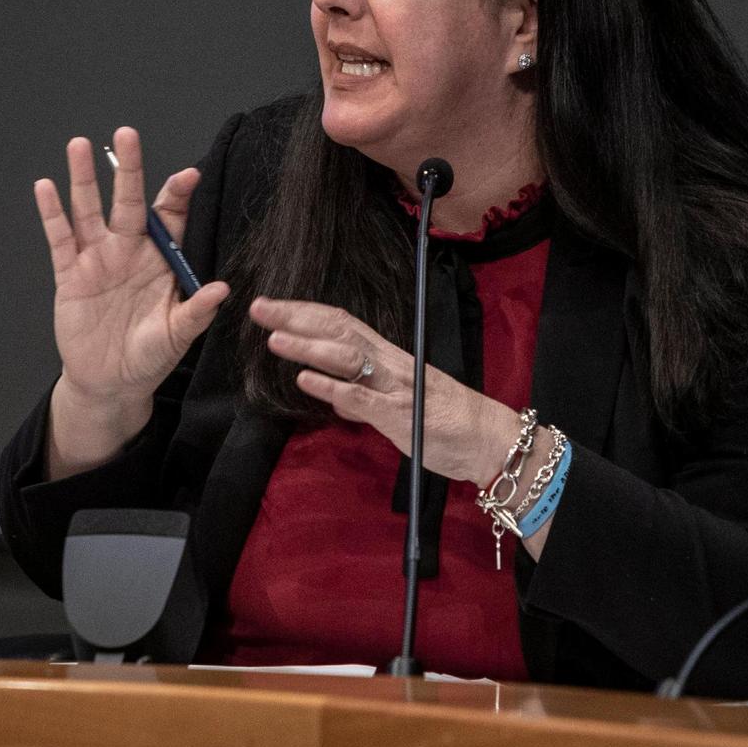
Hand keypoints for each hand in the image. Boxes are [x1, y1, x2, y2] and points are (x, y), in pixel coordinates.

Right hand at [35, 128, 228, 465]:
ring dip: (83, 180)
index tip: (189, 175)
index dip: (177, 195)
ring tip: (79, 145)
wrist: (112, 382)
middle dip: (128, 169)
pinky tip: (46, 186)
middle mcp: (129, 252)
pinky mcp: (69, 276)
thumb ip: (197, 312)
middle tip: (127, 133)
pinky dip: (52, 214)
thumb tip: (221, 290)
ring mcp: (97, 260)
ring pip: (89, 211)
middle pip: (128, 202)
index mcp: (160, 261)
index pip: (170, 218)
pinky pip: (60, 240)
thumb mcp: (178, 335)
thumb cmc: (151, 356)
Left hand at [249, 296, 518, 486]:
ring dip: (308, 347)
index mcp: (388, 358)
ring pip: (346, 357)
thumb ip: (365, 399)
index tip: (272, 307)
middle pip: (338, 331)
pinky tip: (305, 381)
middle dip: (296, 318)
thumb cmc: (447, 423)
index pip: (341, 325)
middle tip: (259, 308)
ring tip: (274, 339)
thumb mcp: (399, 406)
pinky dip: (331, 387)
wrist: (488, 439)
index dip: (305, 313)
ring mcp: (394, 387)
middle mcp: (390, 364)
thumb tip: (336, 397)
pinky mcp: (398, 414)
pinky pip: (361, 397)